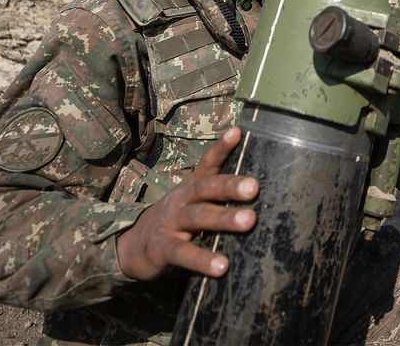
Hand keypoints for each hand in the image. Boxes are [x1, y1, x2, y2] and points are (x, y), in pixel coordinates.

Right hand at [116, 127, 257, 281]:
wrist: (134, 245)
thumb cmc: (177, 221)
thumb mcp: (194, 202)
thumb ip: (219, 197)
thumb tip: (265, 192)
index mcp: (192, 186)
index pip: (207, 163)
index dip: (221, 148)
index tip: (237, 133)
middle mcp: (181, 200)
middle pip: (206, 188)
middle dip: (231, 186)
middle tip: (254, 188)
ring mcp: (171, 223)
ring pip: (198, 217)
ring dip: (224, 218)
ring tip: (249, 221)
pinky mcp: (163, 248)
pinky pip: (184, 253)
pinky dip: (203, 260)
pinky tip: (222, 266)